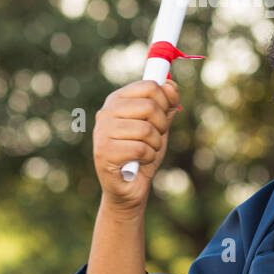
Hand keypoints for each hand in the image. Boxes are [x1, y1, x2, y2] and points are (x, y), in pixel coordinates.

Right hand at [93, 78, 180, 215]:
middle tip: (155, 138)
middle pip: (150, 106)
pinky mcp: (103, 152)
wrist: (129, 188)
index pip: (149, 86)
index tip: (167, 112)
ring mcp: (102, 132)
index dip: (166, 99)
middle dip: (162, 125)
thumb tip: (171, 85)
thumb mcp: (159, 126)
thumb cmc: (143, 154)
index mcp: (117, 100)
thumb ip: (165, 106)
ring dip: (155, 145)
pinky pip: (141, 148)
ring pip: (146, 129)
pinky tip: (138, 162)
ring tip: (145, 152)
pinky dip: (147, 158)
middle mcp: (106, 112)